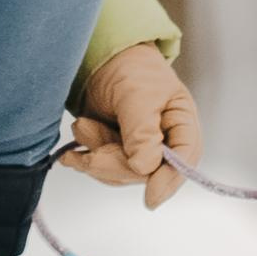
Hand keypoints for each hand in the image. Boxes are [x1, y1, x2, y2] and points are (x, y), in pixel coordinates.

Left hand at [59, 43, 203, 209]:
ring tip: (84, 125)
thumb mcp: (137, 93)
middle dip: (114, 161)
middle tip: (89, 140)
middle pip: (147, 173)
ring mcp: (138, 150)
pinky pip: (103, 169)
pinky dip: (85, 160)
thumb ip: (142, 130)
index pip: (184, 160)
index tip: (150, 198)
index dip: (169, 180)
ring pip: (121, 174)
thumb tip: (144, 168)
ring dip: (96, 155)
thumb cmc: (129, 68)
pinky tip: (71, 154)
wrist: (99, 57)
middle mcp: (164, 143)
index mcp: (181, 125)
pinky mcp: (115, 152)